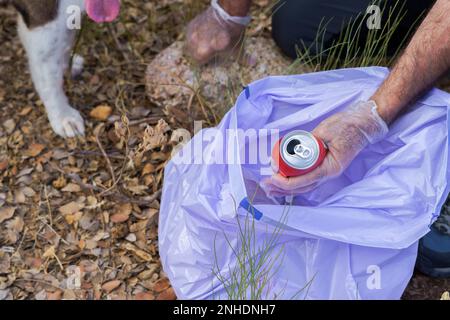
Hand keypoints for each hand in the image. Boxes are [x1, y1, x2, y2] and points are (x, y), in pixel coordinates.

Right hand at [185, 5, 247, 64]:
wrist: (228, 13)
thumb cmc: (232, 34)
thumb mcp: (237, 48)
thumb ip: (243, 58)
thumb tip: (253, 62)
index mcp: (202, 53)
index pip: (200, 63)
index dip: (207, 61)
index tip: (213, 59)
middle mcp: (194, 44)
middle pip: (194, 54)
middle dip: (202, 53)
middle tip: (211, 49)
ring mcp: (192, 34)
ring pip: (191, 44)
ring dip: (197, 44)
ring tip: (207, 41)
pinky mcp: (191, 25)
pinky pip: (190, 34)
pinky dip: (196, 35)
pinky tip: (204, 33)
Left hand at [262, 101, 388, 195]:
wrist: (361, 125)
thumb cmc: (346, 127)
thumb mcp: (325, 132)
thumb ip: (310, 142)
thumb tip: (294, 149)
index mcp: (331, 168)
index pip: (305, 180)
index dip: (287, 182)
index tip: (273, 177)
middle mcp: (329, 174)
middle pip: (303, 188)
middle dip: (282, 188)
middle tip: (265, 185)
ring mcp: (327, 173)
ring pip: (304, 186)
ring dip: (286, 189)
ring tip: (270, 188)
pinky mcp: (323, 169)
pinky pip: (307, 180)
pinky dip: (294, 182)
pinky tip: (282, 183)